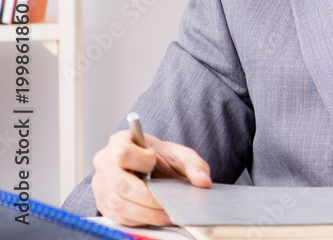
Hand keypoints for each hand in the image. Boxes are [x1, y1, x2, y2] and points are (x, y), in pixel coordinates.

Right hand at [91, 129, 211, 226]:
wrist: (149, 166)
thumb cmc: (160, 157)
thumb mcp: (179, 155)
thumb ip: (194, 165)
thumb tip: (203, 182)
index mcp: (120, 142)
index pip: (123, 153)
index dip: (141, 161)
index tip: (154, 164)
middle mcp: (104, 162)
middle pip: (121, 185)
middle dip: (149, 199)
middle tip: (169, 205)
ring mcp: (101, 184)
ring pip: (119, 204)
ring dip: (146, 214)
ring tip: (167, 216)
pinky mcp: (103, 202)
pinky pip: (118, 216)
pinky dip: (139, 220)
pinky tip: (156, 218)